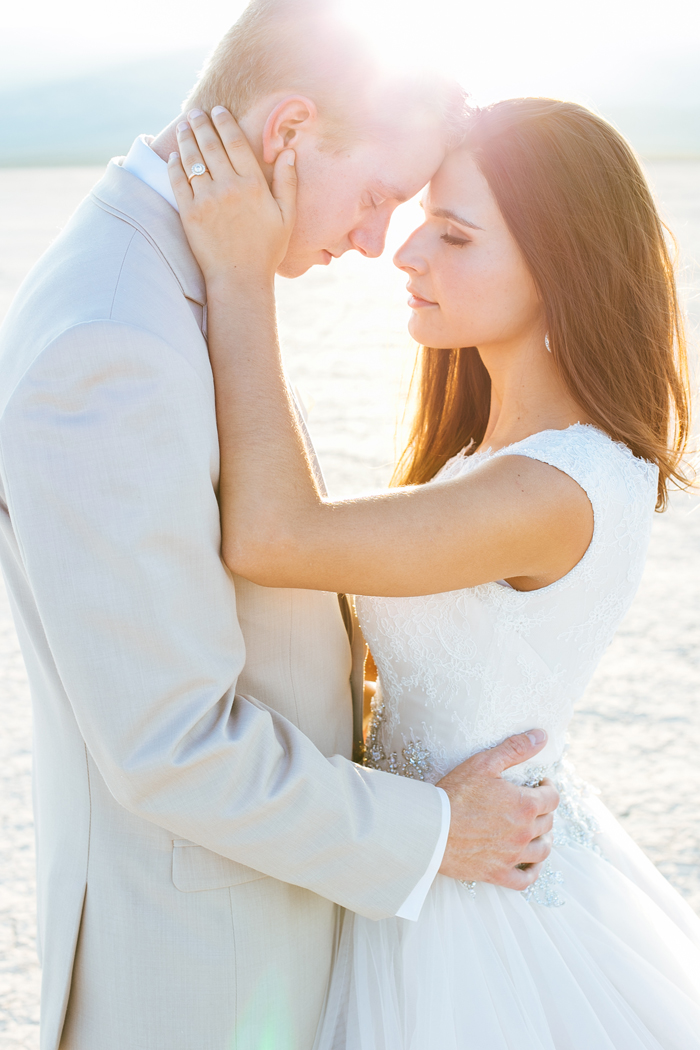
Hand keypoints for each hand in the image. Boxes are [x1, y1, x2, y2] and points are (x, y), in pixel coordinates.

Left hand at [168, 107, 296, 284]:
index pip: (235, 142)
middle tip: (195, 112)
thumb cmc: (266, 249)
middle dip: (201, 124)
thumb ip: (288, 182)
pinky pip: (178, 181)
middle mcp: (229, 187)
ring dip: (186, 138)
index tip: (218, 111)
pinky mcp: (189, 213)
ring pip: (192, 159)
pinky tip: (174, 156)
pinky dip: (175, 165)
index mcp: (253, 185)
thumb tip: (289, 152)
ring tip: (183, 126)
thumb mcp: (286, 216)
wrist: (240, 279)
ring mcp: (206, 199)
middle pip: (210, 145)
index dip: (224, 122)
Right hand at [437, 729, 558, 889]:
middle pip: (548, 823)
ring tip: (537, 831)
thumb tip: (542, 735)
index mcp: (524, 806)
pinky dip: (534, 871)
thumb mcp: (484, 763)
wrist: (430, 828)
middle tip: (533, 803)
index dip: (549, 788)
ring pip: (542, 851)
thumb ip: (515, 749)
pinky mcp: (497, 874)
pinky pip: (526, 879)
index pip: (552, 798)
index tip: (540, 783)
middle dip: (544, 810)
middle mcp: (523, 833)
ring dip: (544, 839)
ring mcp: (512, 856)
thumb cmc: (455, 793)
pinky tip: (531, 863)